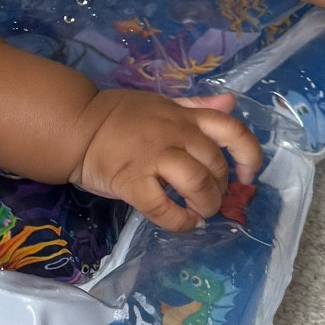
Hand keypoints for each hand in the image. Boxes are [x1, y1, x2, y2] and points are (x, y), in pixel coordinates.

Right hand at [72, 89, 262, 232]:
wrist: (76, 126)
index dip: (248, 155)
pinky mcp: (132, 182)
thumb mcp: (161, 103)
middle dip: (220, 190)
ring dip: (205, 206)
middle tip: (208, 198)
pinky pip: (164, 209)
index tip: (247, 174)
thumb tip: (231, 102)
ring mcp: (153, 158)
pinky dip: (180, 222)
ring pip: (197, 185)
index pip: (231, 129)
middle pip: (216, 166)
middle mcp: (174, 134)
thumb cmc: (118, 116)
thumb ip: (196, 106)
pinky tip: (182, 222)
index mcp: (184, 117)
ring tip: (198, 212)